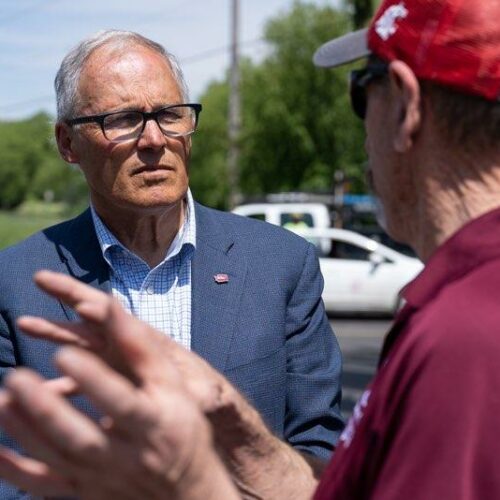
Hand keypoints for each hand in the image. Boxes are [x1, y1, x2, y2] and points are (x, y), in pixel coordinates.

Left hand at [0, 347, 238, 499]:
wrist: (185, 488)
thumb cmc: (179, 424)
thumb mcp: (172, 386)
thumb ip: (140, 348)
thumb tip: (112, 306)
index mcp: (153, 423)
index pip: (120, 402)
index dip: (93, 379)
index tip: (63, 353)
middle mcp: (126, 456)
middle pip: (80, 437)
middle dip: (46, 410)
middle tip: (16, 377)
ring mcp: (101, 478)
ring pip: (56, 460)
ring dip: (24, 431)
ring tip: (0, 400)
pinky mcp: (83, 491)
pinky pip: (43, 487)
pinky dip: (12, 471)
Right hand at [17, 270, 234, 413]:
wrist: (198, 407)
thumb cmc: (203, 394)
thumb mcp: (204, 395)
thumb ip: (201, 393)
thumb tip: (205, 395)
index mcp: (150, 341)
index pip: (124, 319)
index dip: (101, 309)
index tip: (81, 301)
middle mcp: (130, 343)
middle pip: (95, 314)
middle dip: (69, 295)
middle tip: (41, 278)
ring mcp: (116, 358)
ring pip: (80, 339)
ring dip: (54, 330)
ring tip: (23, 321)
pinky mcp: (109, 377)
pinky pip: (78, 376)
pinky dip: (60, 381)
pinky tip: (42, 391)